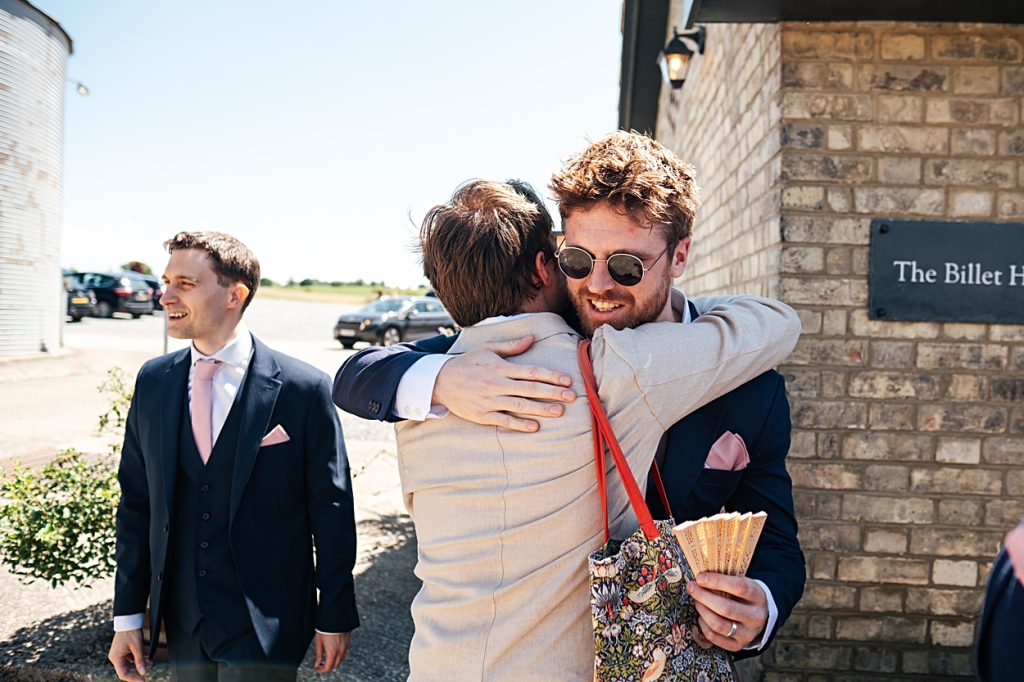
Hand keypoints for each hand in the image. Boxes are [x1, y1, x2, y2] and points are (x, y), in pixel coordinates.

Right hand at [108, 629, 148, 680]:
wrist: (128, 620)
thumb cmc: (131, 632)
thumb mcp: (137, 647)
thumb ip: (140, 661)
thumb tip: (143, 673)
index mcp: (116, 658)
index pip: (123, 674)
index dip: (133, 678)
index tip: (143, 680)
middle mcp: (115, 657)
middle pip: (126, 670)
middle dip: (138, 671)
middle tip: (149, 672)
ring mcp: (119, 654)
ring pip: (130, 664)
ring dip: (140, 665)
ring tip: (151, 665)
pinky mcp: (123, 651)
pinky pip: (130, 659)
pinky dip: (138, 660)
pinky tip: (147, 660)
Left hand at [312, 631, 350, 672]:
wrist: (336, 617)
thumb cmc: (325, 628)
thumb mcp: (318, 641)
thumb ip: (318, 654)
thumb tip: (317, 663)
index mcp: (332, 652)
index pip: (328, 667)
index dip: (321, 670)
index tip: (317, 667)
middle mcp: (340, 651)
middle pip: (335, 665)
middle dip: (328, 667)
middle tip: (322, 664)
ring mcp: (345, 646)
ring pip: (341, 660)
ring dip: (335, 661)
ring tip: (328, 657)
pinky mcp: (348, 642)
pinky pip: (344, 652)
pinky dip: (339, 655)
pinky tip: (334, 650)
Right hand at [433, 335, 574, 431]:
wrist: (440, 382)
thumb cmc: (467, 363)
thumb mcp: (487, 348)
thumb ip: (511, 346)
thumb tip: (532, 338)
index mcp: (500, 367)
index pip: (531, 371)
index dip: (550, 375)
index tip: (567, 380)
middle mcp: (497, 384)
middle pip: (530, 389)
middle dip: (552, 392)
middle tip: (572, 397)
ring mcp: (490, 401)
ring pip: (520, 405)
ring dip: (540, 409)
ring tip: (559, 411)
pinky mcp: (483, 415)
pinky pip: (504, 420)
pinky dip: (519, 424)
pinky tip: (534, 427)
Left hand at [686, 572, 767, 651]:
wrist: (758, 616)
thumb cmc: (743, 595)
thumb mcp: (742, 582)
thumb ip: (725, 578)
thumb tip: (700, 575)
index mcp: (758, 597)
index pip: (739, 587)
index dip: (717, 581)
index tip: (700, 577)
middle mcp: (756, 617)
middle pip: (726, 608)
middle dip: (704, 597)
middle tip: (692, 587)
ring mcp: (748, 634)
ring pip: (719, 625)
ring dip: (702, 610)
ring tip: (696, 601)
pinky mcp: (737, 645)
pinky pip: (714, 637)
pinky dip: (703, 625)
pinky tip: (701, 616)